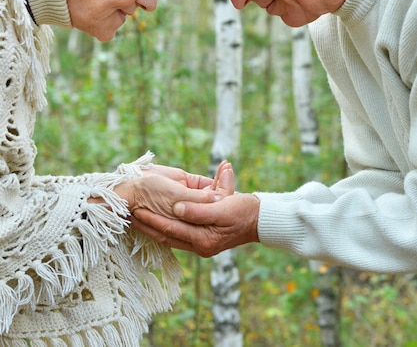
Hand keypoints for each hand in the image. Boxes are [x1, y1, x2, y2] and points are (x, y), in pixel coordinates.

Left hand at [130, 162, 259, 256]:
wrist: (261, 220)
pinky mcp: (204, 241)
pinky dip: (166, 230)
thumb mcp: (222, 207)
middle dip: (148, 226)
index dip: (153, 219)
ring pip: (171, 238)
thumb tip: (176, 208)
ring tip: (137, 220)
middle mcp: (200, 247)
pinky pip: (179, 237)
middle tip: (130, 215)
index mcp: (203, 239)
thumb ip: (198, 209)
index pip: (171, 228)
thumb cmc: (243, 210)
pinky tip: (157, 224)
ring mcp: (201, 246)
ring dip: (154, 228)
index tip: (137, 210)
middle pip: (167, 237)